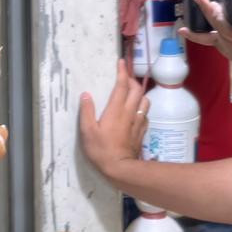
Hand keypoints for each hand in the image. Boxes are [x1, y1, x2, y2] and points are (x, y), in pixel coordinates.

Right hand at [79, 59, 150, 181]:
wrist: (121, 168)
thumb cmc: (101, 150)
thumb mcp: (87, 131)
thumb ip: (87, 112)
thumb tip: (86, 95)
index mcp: (116, 110)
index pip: (121, 86)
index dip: (122, 72)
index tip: (121, 62)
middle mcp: (130, 112)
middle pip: (137, 90)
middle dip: (132, 80)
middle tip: (124, 77)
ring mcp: (138, 122)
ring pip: (145, 101)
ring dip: (139, 93)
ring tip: (131, 93)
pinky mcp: (142, 131)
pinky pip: (145, 114)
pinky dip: (142, 108)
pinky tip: (135, 111)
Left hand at [181, 0, 231, 98]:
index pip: (226, 27)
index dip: (213, 13)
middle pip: (217, 34)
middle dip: (207, 17)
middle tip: (200, 0)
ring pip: (217, 44)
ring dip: (204, 32)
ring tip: (192, 21)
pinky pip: (223, 50)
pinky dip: (214, 40)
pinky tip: (207, 33)